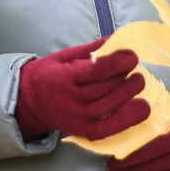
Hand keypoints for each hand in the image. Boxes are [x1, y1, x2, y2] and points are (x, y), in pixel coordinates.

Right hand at [15, 38, 148, 140]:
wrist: (29, 103)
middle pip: (104, 88)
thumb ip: (91, 49)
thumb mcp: (64, 56)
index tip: (133, 55)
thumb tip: (117, 38)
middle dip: (125, 76)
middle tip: (135, 67)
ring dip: (129, 93)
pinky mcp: (83, 132)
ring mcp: (77, 118)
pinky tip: (141, 108)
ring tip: (138, 81)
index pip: (95, 70)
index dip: (116, 62)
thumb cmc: (50, 74)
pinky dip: (127, 120)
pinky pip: (108, 129)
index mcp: (64, 77)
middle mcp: (70, 100)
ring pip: (109, 106)